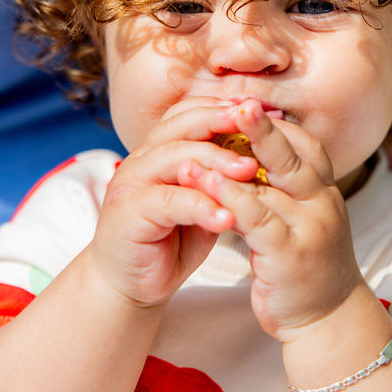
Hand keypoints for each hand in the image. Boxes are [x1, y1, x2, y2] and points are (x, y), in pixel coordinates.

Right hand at [86, 98, 260, 308]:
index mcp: (159, 150)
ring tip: (251, 172)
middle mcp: (142, 159)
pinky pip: (170, 201)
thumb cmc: (171, 241)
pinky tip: (227, 217)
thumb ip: (221, 178)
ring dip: (216, 162)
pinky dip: (201, 206)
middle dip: (223, 123)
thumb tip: (262, 153)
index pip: (188, 114)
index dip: (222, 107)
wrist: (130, 284)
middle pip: (182, 125)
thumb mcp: (203, 202)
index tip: (259, 111)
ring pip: (175, 157)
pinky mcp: (128, 212)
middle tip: (260, 131)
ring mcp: (131, 182)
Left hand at [177, 99, 366, 341]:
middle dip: (262, 128)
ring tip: (198, 147)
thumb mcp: (300, 217)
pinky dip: (229, 199)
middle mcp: (323, 203)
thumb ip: (283, 186)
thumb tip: (250, 151)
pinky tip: (205, 187)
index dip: (275, 124)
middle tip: (238, 103)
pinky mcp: (290, 254)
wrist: (327, 319)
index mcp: (325, 190)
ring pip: (270, 185)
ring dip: (230, 164)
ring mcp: (310, 228)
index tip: (243, 102)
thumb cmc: (303, 263)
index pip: (305, 143)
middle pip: (292, 155)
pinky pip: (257, 219)